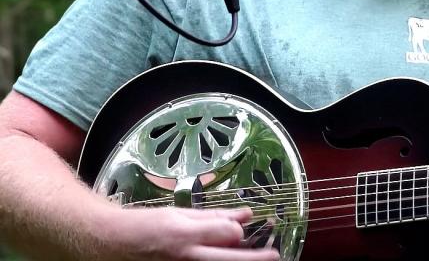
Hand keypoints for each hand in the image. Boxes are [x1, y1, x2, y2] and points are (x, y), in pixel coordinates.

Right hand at [101, 206, 280, 260]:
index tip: (245, 226)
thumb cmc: (146, 226)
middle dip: (256, 258)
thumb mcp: (181, 215)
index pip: (229, 236)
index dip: (239, 231)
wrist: (112, 245)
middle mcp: (187, 259)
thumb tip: (246, 215)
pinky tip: (223, 255)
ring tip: (251, 255)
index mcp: (187, 237)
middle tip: (274, 255)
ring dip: (237, 260)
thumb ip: (215, 217)